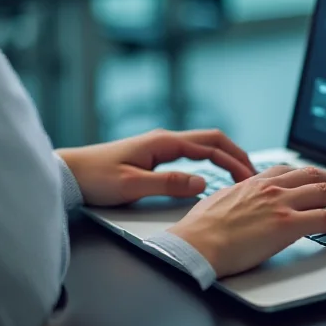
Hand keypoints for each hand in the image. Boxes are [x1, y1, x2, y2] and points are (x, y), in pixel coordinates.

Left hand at [57, 129, 255, 205]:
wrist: (71, 173)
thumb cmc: (96, 178)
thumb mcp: (132, 186)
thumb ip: (168, 184)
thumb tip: (202, 183)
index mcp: (163, 143)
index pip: (210, 145)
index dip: (233, 160)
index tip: (249, 177)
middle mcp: (164, 140)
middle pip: (211, 140)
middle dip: (236, 154)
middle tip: (254, 174)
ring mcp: (160, 146)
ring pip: (203, 145)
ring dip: (225, 156)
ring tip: (241, 174)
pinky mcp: (155, 156)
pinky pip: (191, 154)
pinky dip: (210, 160)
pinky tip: (214, 173)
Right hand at [169, 165, 325, 277]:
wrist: (197, 243)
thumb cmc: (201, 229)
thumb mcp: (220, 201)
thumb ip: (237, 198)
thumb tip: (239, 203)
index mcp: (254, 182)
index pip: (290, 170)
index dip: (309, 174)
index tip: (318, 179)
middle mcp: (271, 187)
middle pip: (313, 175)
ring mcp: (281, 204)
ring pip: (325, 190)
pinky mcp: (287, 225)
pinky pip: (325, 217)